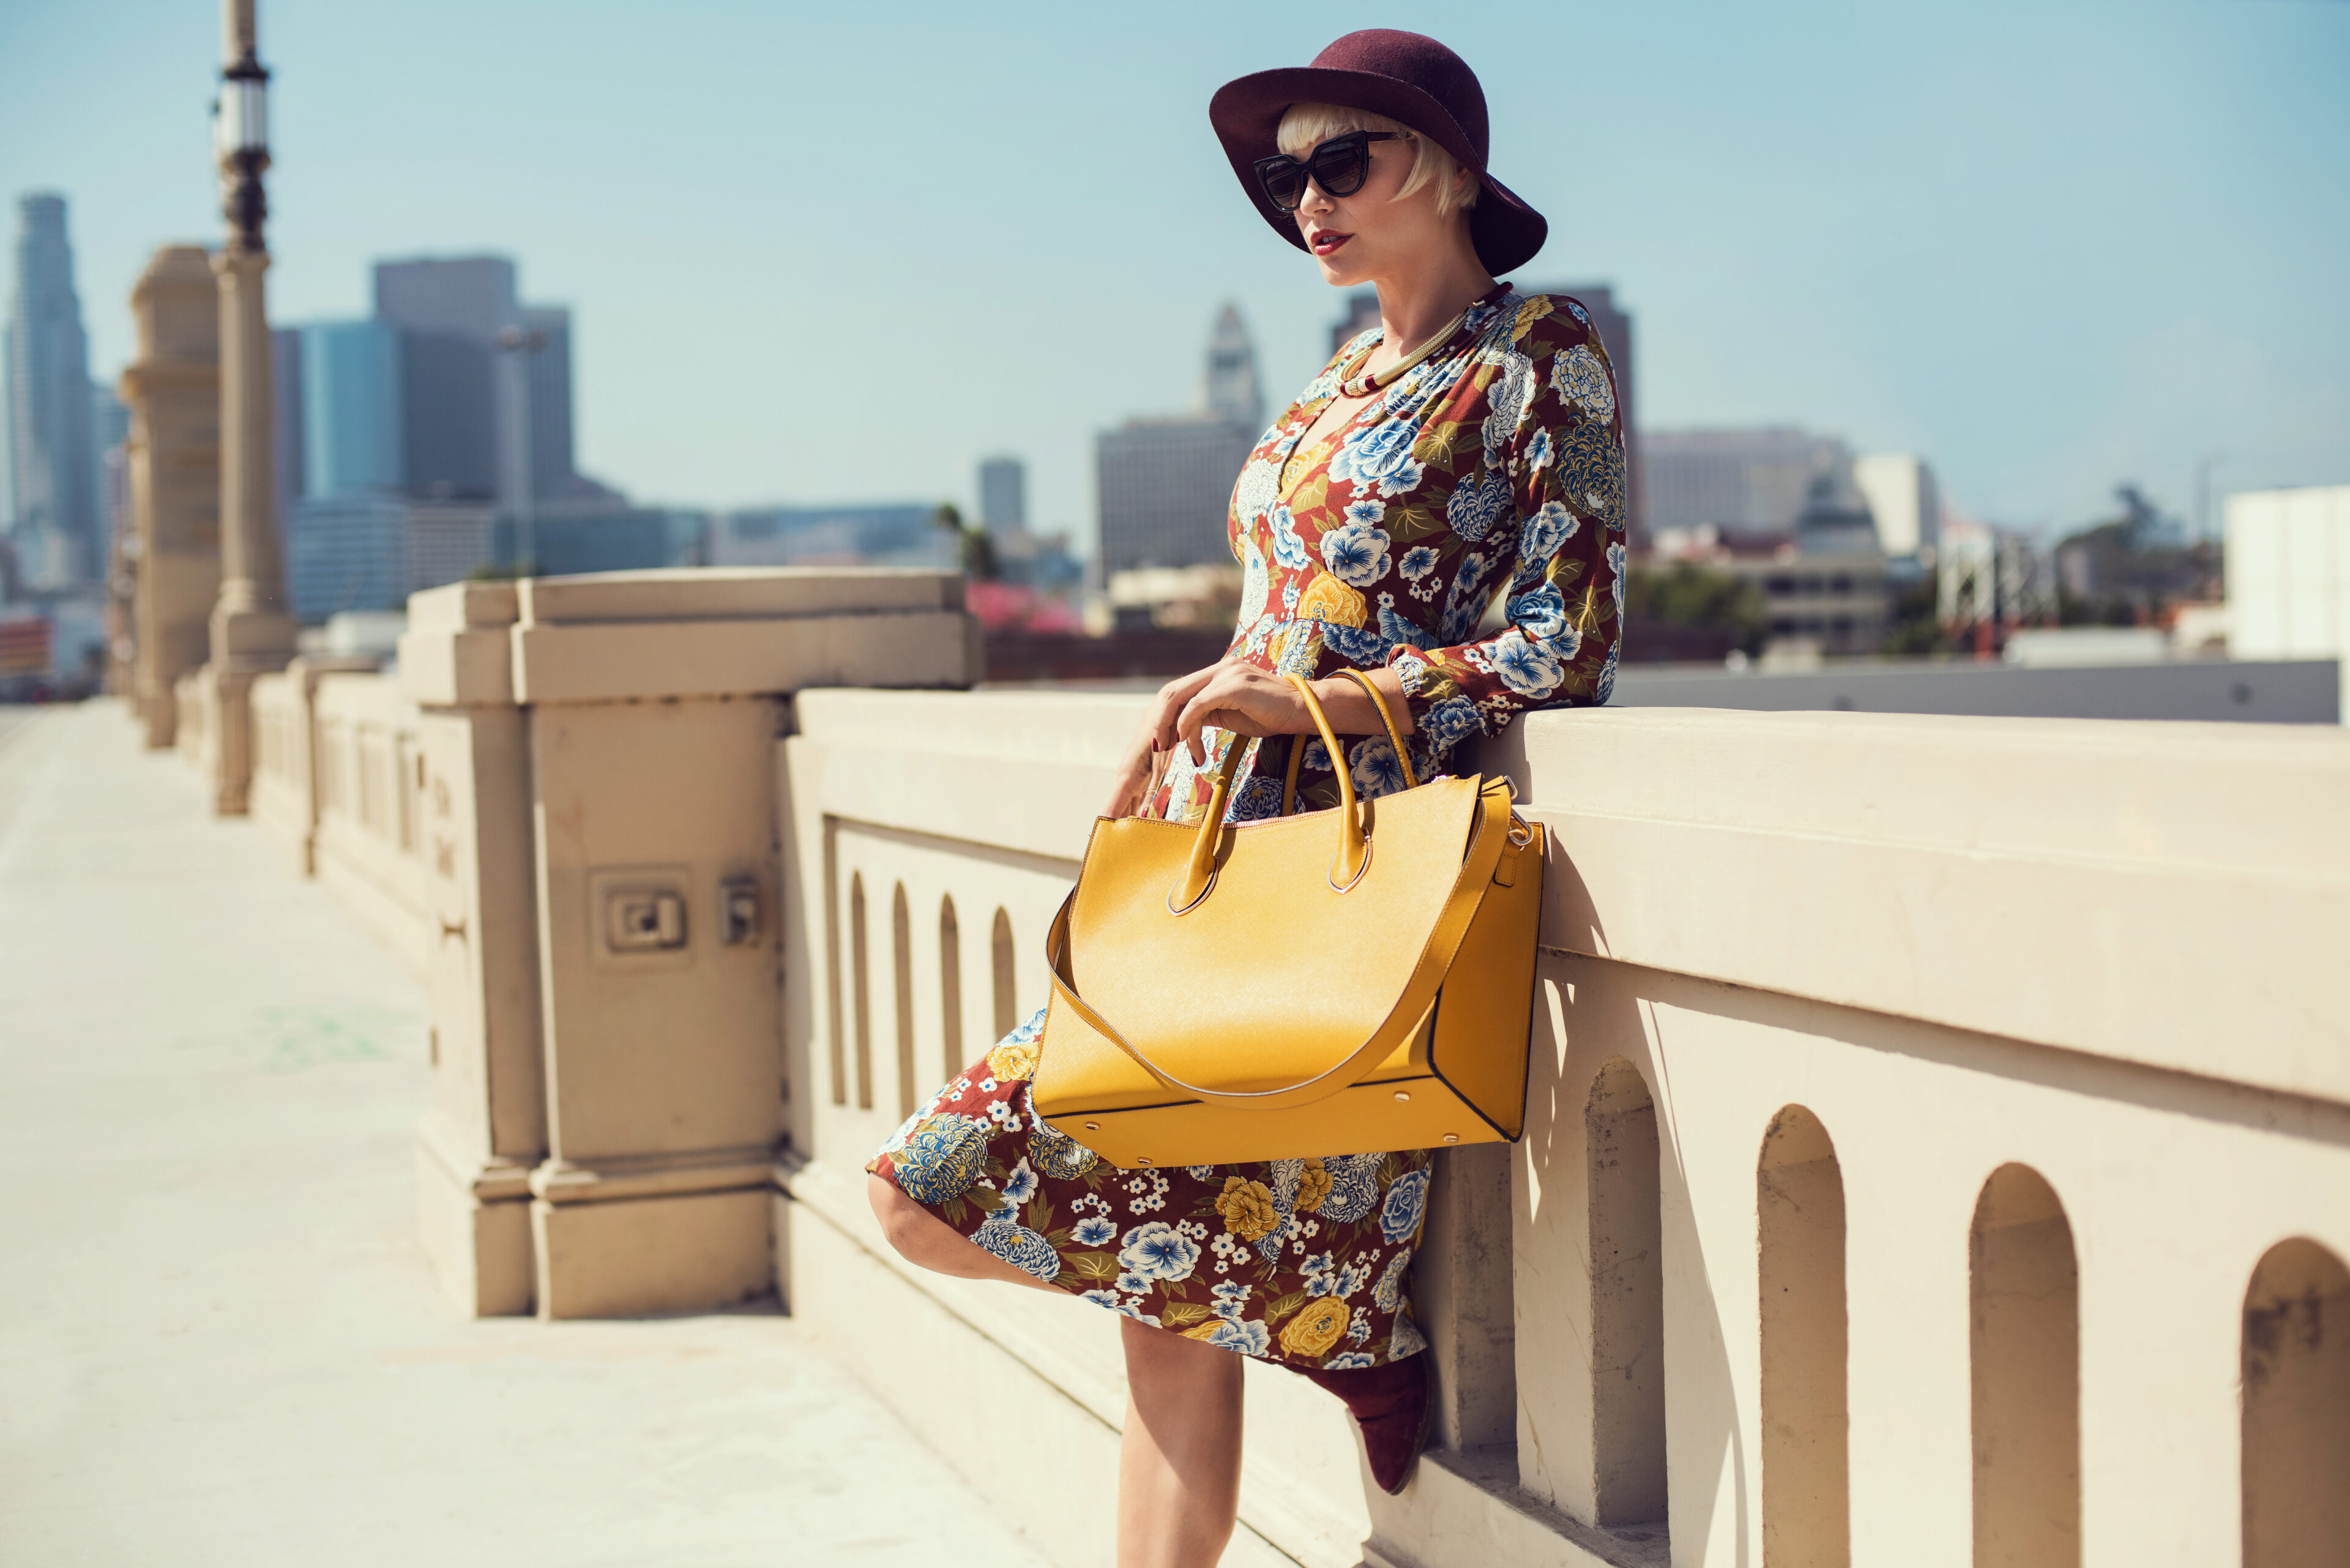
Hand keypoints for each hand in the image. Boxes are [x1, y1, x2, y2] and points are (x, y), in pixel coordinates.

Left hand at [1099, 661, 1417, 818]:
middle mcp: (1217, 669)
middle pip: (1169, 693)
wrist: (1308, 710)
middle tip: (1151, 753)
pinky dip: (1188, 728)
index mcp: (1215, 675)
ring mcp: (1225, 673)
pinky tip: (1192, 748)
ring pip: (1178, 698)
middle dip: (1154, 725)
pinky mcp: (1233, 685)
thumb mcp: (1235, 717)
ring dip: (1167, 727)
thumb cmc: (1274, 716)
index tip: (1155, 747)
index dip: (1160, 719)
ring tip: (1166, 751)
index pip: (1176, 694)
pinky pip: (1198, 706)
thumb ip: (1209, 715)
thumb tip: (1184, 731)